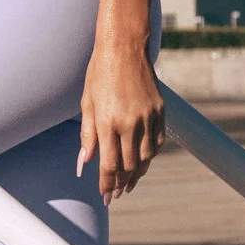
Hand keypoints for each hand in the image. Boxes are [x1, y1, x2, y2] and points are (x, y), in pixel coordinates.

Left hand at [78, 39, 164, 201]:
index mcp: (108, 122)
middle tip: (117, 194)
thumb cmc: (100, 73)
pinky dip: (150, 155)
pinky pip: (158, 141)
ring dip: (138, 173)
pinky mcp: (160, 110)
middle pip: (129, 165)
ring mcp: (148, 117)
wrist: (124, 47)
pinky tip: (143, 161)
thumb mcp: (87, 103)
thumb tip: (84, 162)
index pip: (109, 165)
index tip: (106, 196)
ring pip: (146, 157)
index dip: (107, 184)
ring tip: (130, 183)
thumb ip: (87, 135)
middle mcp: (130, 123)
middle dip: (122, 183)